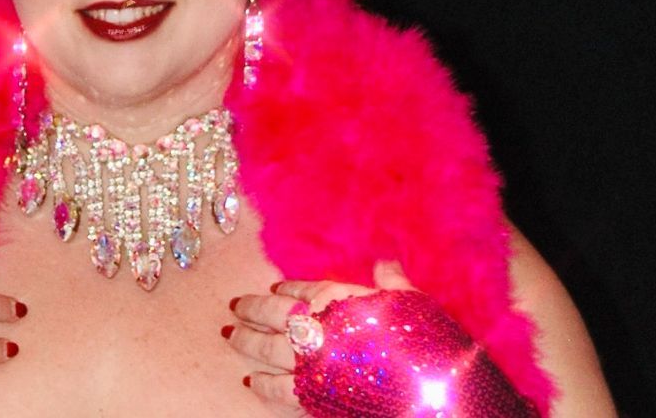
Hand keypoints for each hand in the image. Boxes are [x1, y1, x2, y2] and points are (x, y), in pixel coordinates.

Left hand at [225, 260, 415, 407]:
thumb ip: (391, 281)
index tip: (271, 288)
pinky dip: (263, 384)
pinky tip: (250, 380)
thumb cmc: (420, 338)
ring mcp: (311, 360)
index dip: (285, 290)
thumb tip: (385, 262)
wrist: (426, 384)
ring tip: (229, 335)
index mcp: (337, 299)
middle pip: (273, 315)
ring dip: (246, 341)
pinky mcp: (312, 393)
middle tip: (233, 307)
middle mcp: (317, 325)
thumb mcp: (409, 300)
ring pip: (267, 348)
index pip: (302, 290)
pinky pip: (278, 388)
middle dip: (251, 310)